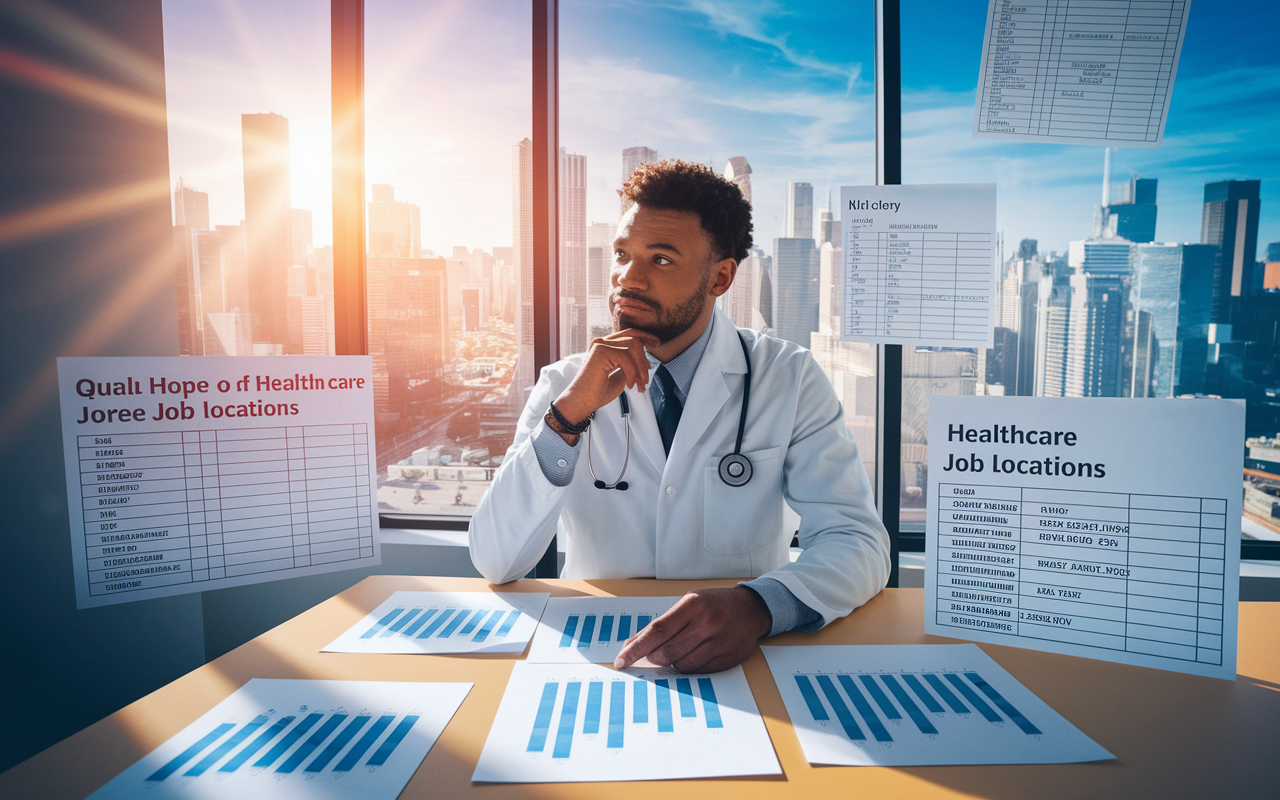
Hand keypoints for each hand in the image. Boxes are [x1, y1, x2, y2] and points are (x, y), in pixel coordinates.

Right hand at [551, 328, 659, 439]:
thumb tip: (646, 362)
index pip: (629, 333)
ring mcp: (600, 345)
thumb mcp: (619, 377)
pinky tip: (629, 385)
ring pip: (633, 347)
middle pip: (634, 339)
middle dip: (644, 360)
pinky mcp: (600, 352)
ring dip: (640, 368)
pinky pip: (626, 357)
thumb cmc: (598, 392)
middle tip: (646, 381)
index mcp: (605, 345)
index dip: (645, 336)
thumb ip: (630, 366)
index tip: (657, 343)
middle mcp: (601, 341)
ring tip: (639, 386)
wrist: (582, 402)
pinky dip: (632, 373)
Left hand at [613, 587, 772, 672]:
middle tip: (652, 656)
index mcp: (693, 604)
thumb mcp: (687, 605)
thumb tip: (631, 646)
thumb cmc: (713, 605)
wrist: (750, 609)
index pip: (657, 631)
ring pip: (682, 665)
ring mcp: (719, 642)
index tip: (621, 660)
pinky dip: (690, 667)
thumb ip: (661, 625)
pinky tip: (695, 654)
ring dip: (673, 663)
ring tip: (681, 649)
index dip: (636, 648)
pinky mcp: (728, 658)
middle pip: (667, 652)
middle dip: (653, 658)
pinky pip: (698, 672)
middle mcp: (707, 622)